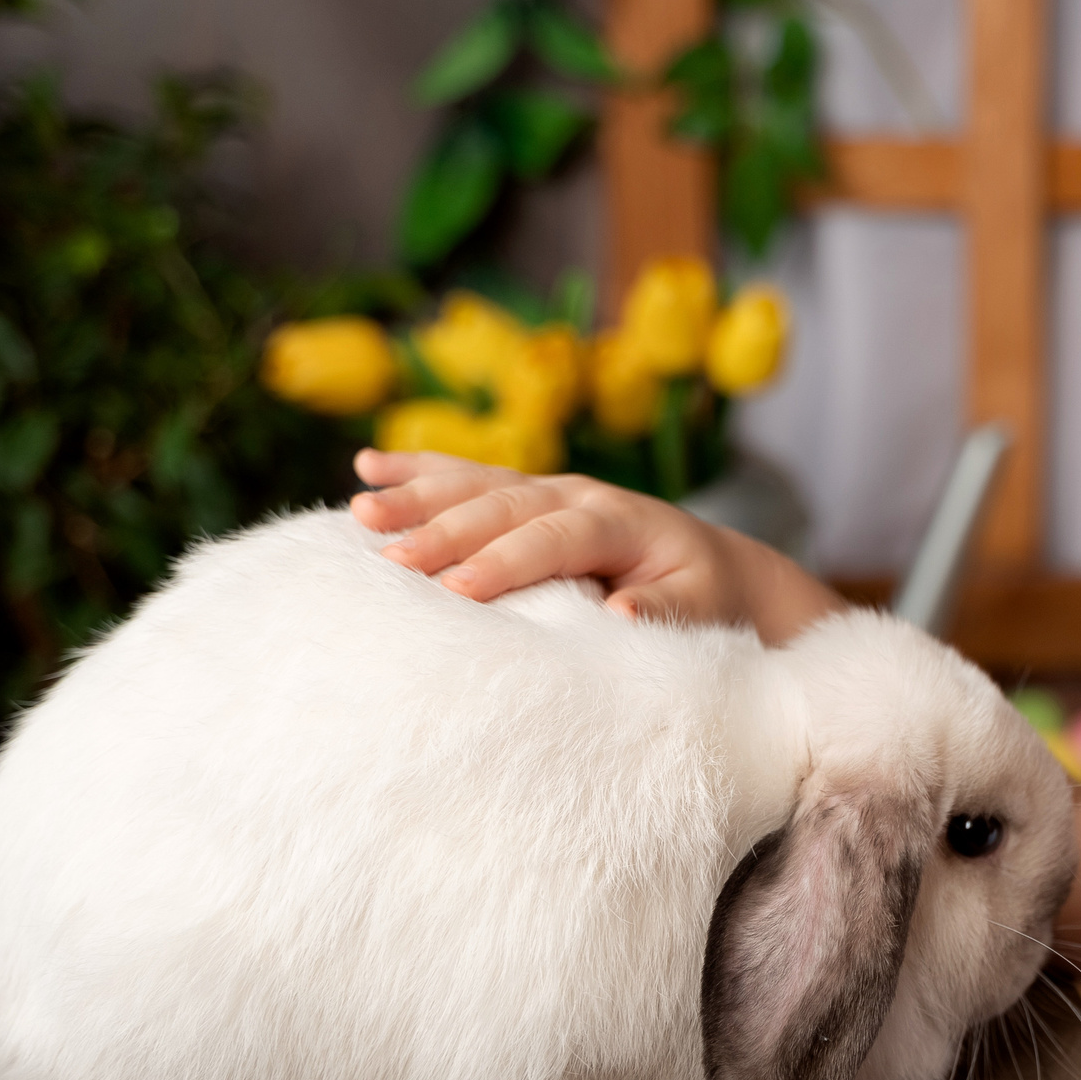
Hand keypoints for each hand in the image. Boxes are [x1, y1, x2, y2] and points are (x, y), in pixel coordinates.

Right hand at [349, 449, 840, 639]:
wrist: (720, 568)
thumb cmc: (707, 598)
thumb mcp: (702, 610)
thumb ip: (666, 611)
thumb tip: (622, 612)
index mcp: (623, 521)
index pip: (558, 536)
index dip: (508, 561)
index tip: (459, 590)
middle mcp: (581, 494)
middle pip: (506, 505)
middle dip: (446, 529)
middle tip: (390, 558)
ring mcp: (551, 489)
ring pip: (478, 484)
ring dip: (418, 494)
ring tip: (360, 511)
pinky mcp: (529, 496)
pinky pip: (469, 477)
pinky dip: (420, 470)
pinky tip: (367, 467)